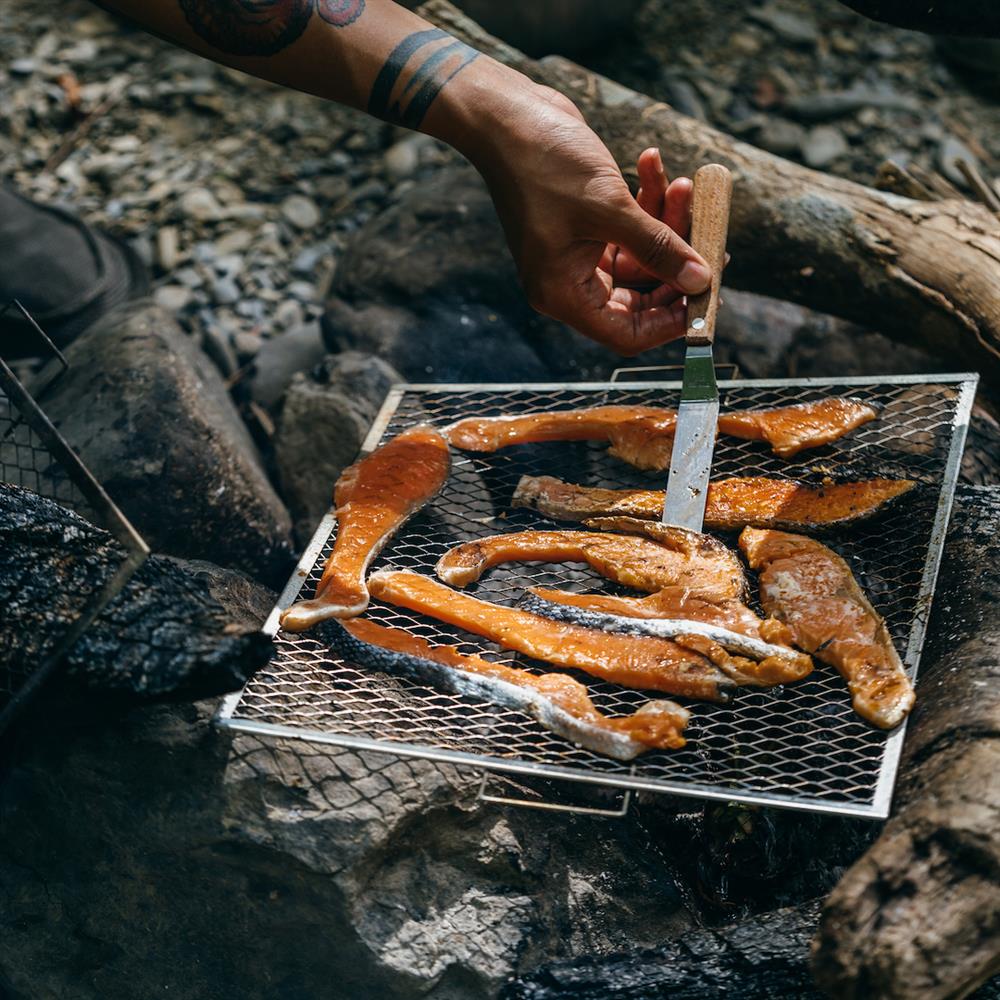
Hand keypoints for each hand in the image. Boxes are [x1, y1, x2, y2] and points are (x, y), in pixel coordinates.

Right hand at [466, 85, 710, 354]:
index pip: (626, 334)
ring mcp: (577, 254)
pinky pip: (631, 229)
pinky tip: (653, 163)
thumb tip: (701, 281)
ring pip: (642, 258)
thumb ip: (659, 248)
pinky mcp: (586, 226)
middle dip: (677, 265)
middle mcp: (569, 282)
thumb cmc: (545, 165)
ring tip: (685, 184)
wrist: (506, 116)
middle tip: (711, 237)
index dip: (669, 322)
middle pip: (641, 297)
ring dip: (669, 223)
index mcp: (563, 294)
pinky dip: (649, 202)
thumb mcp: (609, 209)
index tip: (706, 296)